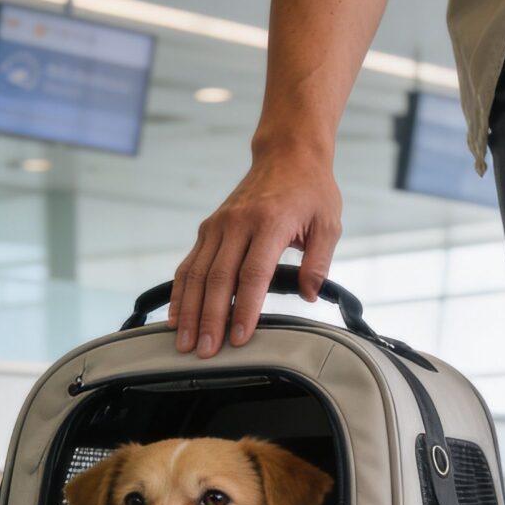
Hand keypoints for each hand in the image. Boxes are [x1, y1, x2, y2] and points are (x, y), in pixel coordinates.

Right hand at [171, 148, 342, 357]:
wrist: (287, 154)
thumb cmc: (311, 191)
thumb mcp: (329, 223)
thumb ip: (319, 262)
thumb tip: (310, 294)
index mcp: (271, 222)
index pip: (254, 274)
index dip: (245, 308)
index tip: (239, 337)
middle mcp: (239, 222)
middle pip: (219, 278)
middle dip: (210, 318)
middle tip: (205, 350)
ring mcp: (219, 225)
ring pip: (198, 273)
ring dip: (189, 310)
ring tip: (185, 341)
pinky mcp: (209, 228)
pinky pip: (190, 264)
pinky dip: (181, 291)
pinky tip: (176, 316)